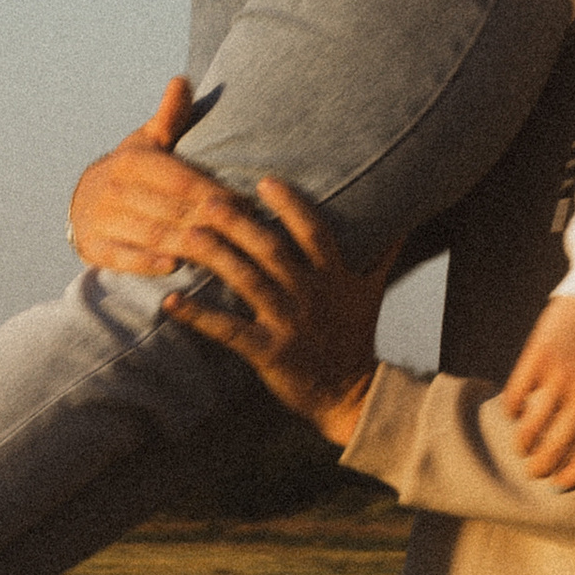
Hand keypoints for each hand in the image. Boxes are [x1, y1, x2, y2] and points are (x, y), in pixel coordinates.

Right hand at [69, 80, 235, 278]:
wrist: (82, 201)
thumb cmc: (131, 171)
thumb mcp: (147, 142)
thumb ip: (169, 116)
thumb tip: (182, 80)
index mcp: (132, 161)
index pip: (182, 178)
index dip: (216, 192)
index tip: (248, 204)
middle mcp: (113, 189)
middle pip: (171, 209)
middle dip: (210, 222)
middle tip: (244, 234)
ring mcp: (101, 219)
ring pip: (152, 234)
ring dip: (187, 244)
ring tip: (221, 252)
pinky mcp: (93, 247)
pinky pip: (123, 258)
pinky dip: (148, 262)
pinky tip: (175, 265)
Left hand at [159, 178, 398, 448]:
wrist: (352, 393)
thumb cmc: (357, 334)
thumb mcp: (372, 289)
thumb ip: (382, 251)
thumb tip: (404, 217)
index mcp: (334, 275)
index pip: (313, 230)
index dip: (290, 204)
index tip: (264, 181)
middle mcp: (311, 294)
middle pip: (271, 250)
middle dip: (239, 222)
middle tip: (206, 199)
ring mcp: (289, 323)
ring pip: (247, 282)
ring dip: (215, 257)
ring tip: (186, 236)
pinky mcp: (269, 352)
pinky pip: (228, 331)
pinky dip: (198, 316)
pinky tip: (171, 301)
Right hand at [501, 297, 574, 490]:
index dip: (571, 476)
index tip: (558, 484)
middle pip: (555, 448)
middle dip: (540, 468)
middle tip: (534, 471)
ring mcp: (562, 375)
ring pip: (530, 429)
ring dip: (523, 445)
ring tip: (524, 446)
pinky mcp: (538, 356)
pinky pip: (515, 398)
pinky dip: (512, 410)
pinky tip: (517, 411)